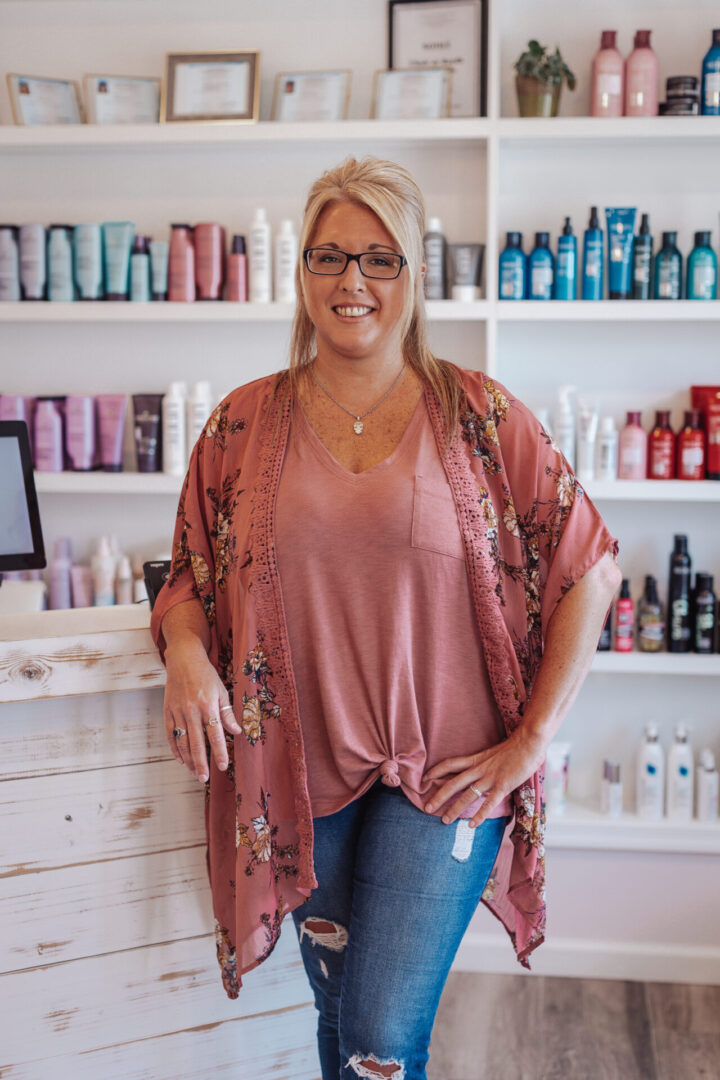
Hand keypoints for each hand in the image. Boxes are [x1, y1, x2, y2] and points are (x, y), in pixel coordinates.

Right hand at [163, 640, 241, 782]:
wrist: (184, 659)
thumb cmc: (206, 675)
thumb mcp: (221, 690)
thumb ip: (227, 713)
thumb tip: (236, 731)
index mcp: (208, 705)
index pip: (215, 734)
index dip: (220, 752)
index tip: (223, 766)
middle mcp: (192, 710)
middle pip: (197, 743)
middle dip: (201, 763)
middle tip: (205, 778)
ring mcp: (178, 711)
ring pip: (183, 741)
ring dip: (189, 759)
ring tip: (195, 773)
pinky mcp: (168, 711)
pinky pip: (170, 734)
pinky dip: (175, 748)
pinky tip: (181, 759)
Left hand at [422, 729, 546, 827]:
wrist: (529, 742)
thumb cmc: (514, 748)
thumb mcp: (493, 754)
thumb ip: (484, 764)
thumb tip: (479, 773)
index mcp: (476, 759)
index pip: (450, 763)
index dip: (436, 770)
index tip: (424, 778)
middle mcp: (479, 769)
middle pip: (453, 783)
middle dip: (438, 796)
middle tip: (426, 808)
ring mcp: (490, 777)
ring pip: (467, 795)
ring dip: (454, 809)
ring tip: (444, 821)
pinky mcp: (503, 785)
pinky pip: (489, 803)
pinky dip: (479, 815)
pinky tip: (471, 825)